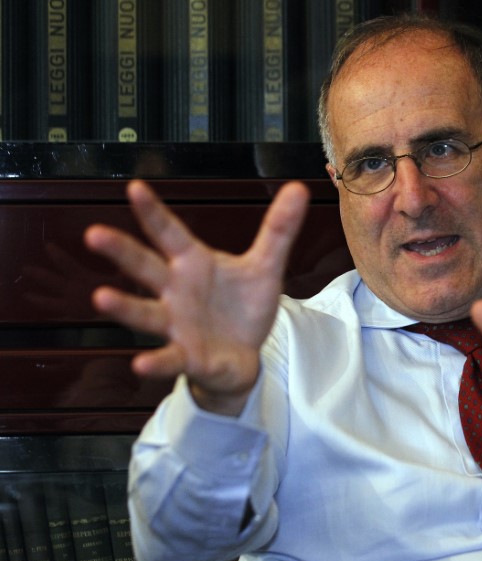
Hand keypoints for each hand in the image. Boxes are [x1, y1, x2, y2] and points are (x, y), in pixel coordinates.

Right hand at [84, 180, 308, 414]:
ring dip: (124, 306)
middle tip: (94, 234)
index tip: (135, 187)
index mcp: (192, 263)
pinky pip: (167, 358)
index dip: (154, 212)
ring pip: (145, 313)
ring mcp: (176, 325)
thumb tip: (299, 188)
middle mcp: (176, 291)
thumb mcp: (265, 266)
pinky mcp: (186, 356)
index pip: (170, 233)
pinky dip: (155, 362)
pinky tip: (140, 364)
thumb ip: (279, 229)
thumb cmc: (243, 308)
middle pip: (145, 267)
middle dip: (121, 251)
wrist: (244, 356)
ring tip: (101, 297)